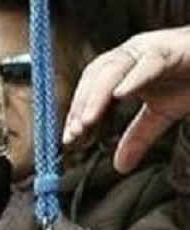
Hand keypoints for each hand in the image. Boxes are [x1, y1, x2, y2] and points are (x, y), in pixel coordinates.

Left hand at [63, 26, 189, 172]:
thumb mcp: (160, 113)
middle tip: (74, 133)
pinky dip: (133, 77)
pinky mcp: (174, 49)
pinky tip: (120, 94)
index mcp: (123, 66)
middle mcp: (132, 53)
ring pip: (114, 68)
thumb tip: (120, 167)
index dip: (77, 111)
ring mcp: (150, 48)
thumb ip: (138, 137)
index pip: (90, 86)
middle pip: (95, 74)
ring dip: (97, 94)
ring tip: (87, 120)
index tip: (69, 138)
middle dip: (82, 104)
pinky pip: (149, 61)